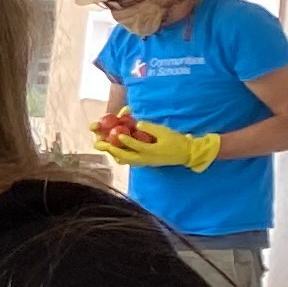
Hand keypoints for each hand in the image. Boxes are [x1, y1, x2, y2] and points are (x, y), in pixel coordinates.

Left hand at [99, 116, 221, 170]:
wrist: (186, 154)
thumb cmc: (176, 141)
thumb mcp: (165, 132)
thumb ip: (151, 128)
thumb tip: (137, 123)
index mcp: (151, 152)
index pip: (136, 146)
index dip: (126, 140)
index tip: (117, 135)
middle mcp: (145, 159)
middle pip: (125, 157)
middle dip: (112, 150)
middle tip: (101, 144)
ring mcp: (144, 162)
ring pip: (125, 160)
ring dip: (114, 153)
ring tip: (105, 147)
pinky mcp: (145, 162)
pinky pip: (130, 161)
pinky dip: (122, 156)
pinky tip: (116, 151)